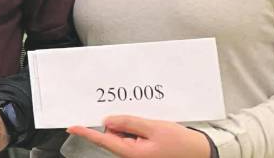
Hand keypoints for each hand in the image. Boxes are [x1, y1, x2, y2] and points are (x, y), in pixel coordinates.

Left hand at [66, 115, 210, 157]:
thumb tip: (107, 121)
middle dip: (118, 123)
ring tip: (149, 125)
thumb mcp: (154, 128)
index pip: (103, 140)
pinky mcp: (142, 151)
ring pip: (121, 134)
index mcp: (131, 153)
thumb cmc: (181, 144)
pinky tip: (147, 126)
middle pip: (112, 134)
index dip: (86, 132)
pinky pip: (131, 137)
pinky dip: (134, 129)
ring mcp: (137, 154)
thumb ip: (128, 122)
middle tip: (137, 119)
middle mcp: (131, 155)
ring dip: (128, 125)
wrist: (201, 152)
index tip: (72, 126)